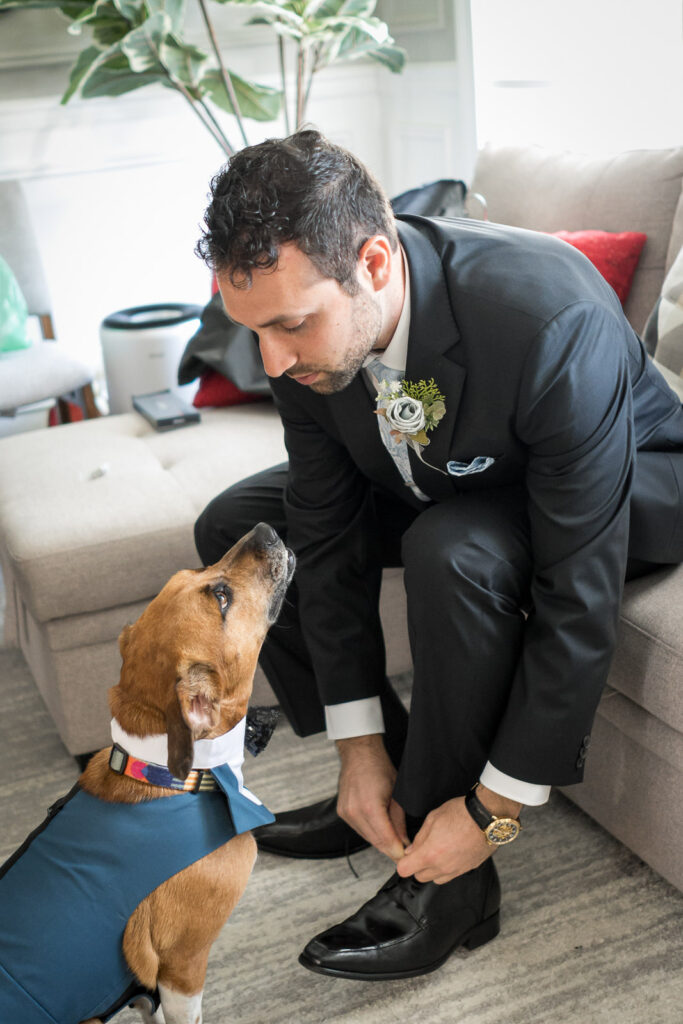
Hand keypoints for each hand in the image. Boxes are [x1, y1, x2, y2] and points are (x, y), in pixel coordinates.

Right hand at [336, 734, 407, 862]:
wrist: (359, 753)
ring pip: (367, 837)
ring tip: (395, 843)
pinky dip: (371, 832)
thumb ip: (399, 821)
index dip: (397, 851)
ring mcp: (346, 813)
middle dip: (390, 849)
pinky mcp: (342, 813)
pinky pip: (359, 829)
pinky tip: (381, 830)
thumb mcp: (396, 794)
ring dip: (381, 842)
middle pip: (375, 842)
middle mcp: (355, 813)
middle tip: (404, 854)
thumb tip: (404, 841)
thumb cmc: (379, 767)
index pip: (385, 839)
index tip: (407, 857)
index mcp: (370, 808)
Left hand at [397, 786, 521, 884]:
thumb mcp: (432, 818)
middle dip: (417, 865)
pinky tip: (450, 853)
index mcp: (430, 854)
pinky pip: (451, 875)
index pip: (404, 870)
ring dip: (432, 869)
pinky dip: (446, 869)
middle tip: (422, 849)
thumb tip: (411, 850)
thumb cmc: (460, 813)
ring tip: (438, 851)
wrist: (487, 817)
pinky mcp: (468, 869)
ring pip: (436, 879)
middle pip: (420, 877)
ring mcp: (456, 870)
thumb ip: (419, 838)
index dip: (403, 862)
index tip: (406, 855)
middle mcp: (442, 867)